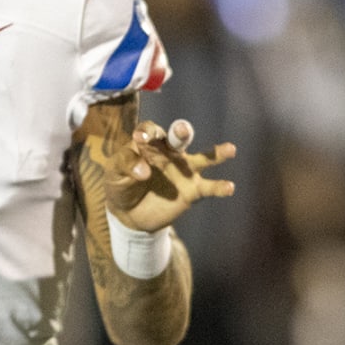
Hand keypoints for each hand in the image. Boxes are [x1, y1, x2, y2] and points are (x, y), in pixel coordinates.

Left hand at [104, 118, 234, 233]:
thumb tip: (144, 171)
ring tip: (230, 150)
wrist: (128, 214)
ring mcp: (184, 170)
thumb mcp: (113, 173)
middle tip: (181, 131)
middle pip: (178, 137)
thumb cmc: (120, 185)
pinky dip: (220, 187)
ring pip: (203, 158)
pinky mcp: (192, 190)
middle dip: (181, 132)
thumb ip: (125, 165)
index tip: (140, 139)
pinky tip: (229, 187)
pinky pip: (209, 187)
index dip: (147, 132)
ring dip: (216, 154)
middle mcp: (170, 152)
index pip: (150, 131)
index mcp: (148, 143)